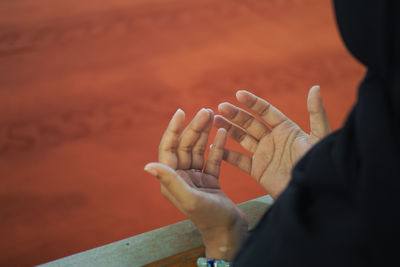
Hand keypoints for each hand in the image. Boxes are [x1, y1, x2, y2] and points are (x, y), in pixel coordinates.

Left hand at [144, 108, 247, 260]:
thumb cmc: (211, 219)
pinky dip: (217, 146)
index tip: (181, 111)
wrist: (230, 233)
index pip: (168, 148)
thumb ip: (170, 181)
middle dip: (195, 128)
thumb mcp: (190, 199)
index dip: (173, 129)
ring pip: (198, 150)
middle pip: (185, 146)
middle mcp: (181, 178)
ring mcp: (196, 178)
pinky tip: (223, 132)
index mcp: (171, 181)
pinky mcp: (211, 180)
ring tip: (213, 115)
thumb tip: (148, 166)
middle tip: (206, 111)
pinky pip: (213, 159)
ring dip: (205, 133)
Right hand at [215, 86, 330, 198]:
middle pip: (250, 123)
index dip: (253, 102)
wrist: (313, 193)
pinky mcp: (258, 170)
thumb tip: (315, 87)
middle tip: (221, 107)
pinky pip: (239, 160)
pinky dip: (227, 154)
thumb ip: (316, 113)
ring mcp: (264, 154)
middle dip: (235, 114)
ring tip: (214, 121)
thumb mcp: (320, 138)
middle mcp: (273, 139)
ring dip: (228, 129)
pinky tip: (215, 145)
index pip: (266, 111)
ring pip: (242, 138)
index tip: (239, 94)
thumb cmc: (319, 165)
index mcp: (286, 129)